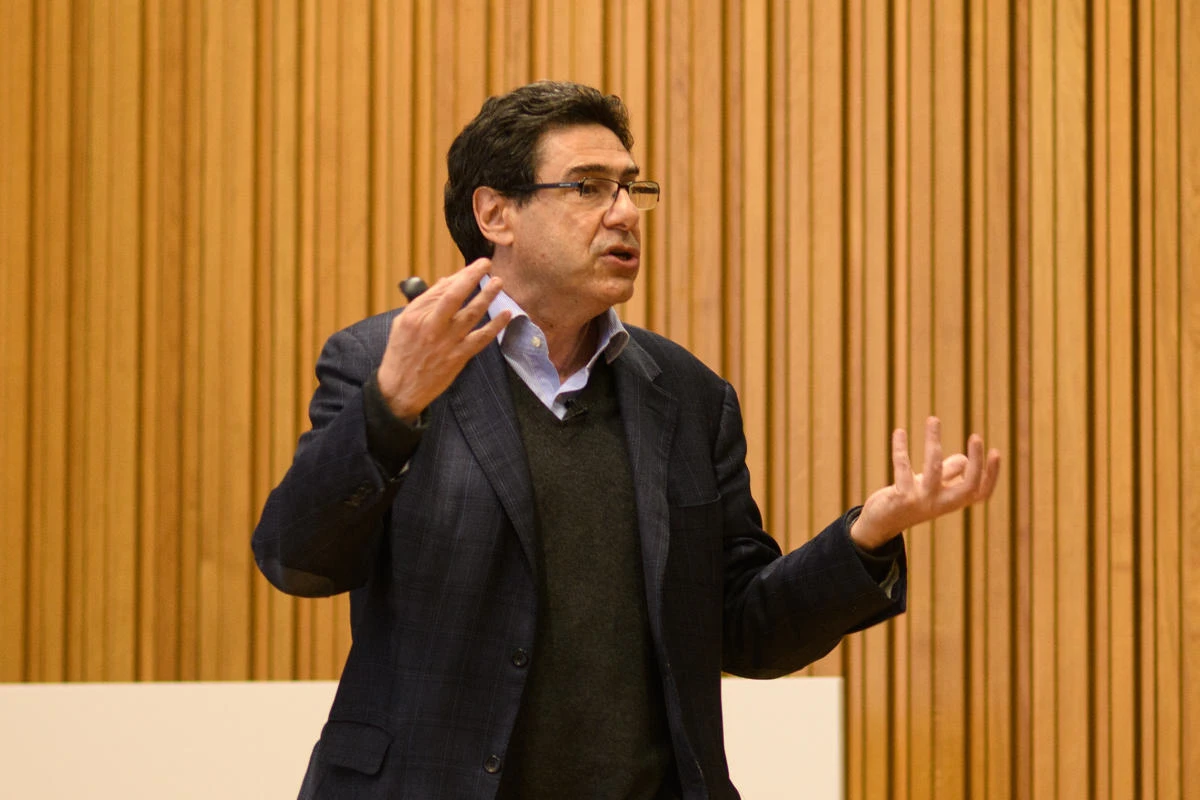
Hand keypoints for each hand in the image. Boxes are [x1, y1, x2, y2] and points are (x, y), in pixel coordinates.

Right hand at [376, 258, 511, 420]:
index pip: (441, 290)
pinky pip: (481, 338)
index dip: (460, 276)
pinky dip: (496, 326)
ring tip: (499, 282)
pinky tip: (507, 314)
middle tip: (487, 264)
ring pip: (472, 314)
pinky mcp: (458, 357)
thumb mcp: (402, 323)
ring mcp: (447, 342)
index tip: (473, 267)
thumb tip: (445, 282)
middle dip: (472, 277)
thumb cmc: (400, 354)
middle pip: (455, 296)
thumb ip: (424, 302)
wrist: (400, 389)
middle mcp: (432, 326)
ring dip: (487, 296)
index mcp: (415, 316)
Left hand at [850, 416, 1001, 549]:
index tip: (996, 452)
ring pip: (933, 468)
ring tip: (933, 419)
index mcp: (952, 502)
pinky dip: (901, 449)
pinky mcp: (901, 498)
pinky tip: (899, 431)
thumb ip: (948, 474)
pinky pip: (903, 468)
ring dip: (933, 441)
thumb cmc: (909, 501)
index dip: (992, 475)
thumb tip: (964, 459)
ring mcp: (922, 502)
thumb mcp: (931, 487)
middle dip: (976, 462)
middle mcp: (941, 504)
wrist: (879, 524)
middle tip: (976, 436)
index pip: (980, 493)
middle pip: (968, 486)